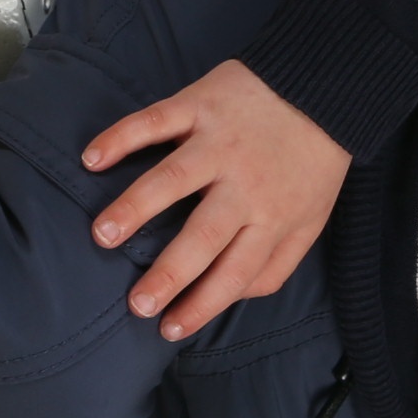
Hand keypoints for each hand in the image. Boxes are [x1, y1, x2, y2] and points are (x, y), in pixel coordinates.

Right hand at [81, 59, 348, 339]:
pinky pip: (155, 121)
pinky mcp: (201, 104)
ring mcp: (221, 142)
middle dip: (169, 274)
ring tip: (102, 235)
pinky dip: (121, 137)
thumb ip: (275, 264)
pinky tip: (92, 159)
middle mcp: (246, 184)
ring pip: (173, 179)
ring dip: (134, 207)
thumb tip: (233, 296)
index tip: (169, 329)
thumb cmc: (310, 163)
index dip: (203, 305)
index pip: (236, 271)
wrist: (325, 89)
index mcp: (273, 217)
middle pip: (204, 235)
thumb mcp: (311, 221)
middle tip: (135, 303)